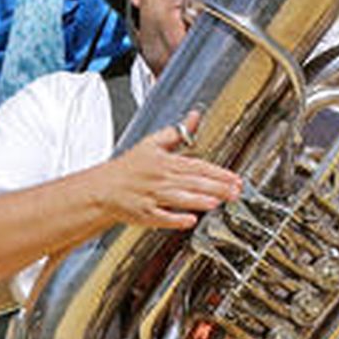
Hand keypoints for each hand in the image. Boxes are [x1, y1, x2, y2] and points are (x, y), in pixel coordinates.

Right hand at [84, 111, 242, 229]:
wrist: (103, 187)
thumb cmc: (128, 168)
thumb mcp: (151, 144)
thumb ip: (176, 133)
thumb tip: (194, 117)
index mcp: (164, 162)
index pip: (196, 165)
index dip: (218, 172)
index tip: (235, 178)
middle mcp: (160, 179)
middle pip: (192, 182)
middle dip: (216, 188)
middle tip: (235, 193)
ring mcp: (152, 197)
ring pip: (178, 198)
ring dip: (198, 201)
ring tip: (216, 203)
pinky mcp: (145, 214)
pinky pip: (161, 217)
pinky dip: (175, 219)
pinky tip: (189, 220)